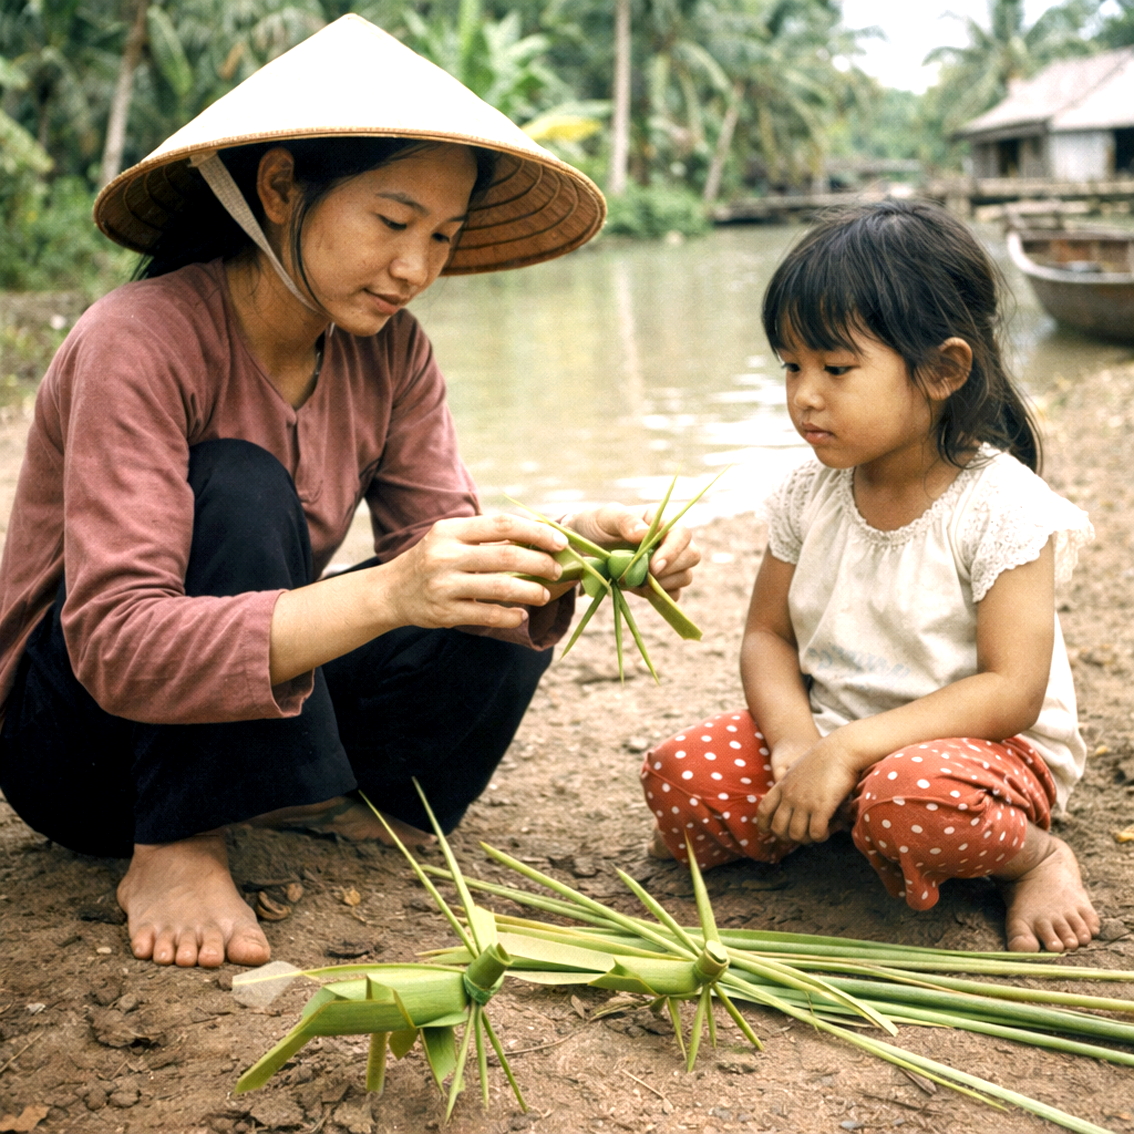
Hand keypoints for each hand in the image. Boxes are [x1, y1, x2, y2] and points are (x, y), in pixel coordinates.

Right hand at [380, 513, 567, 630]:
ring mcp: (444, 585)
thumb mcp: (452, 540)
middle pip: (506, 556)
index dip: (536, 532)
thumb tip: (539, 536)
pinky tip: (520, 615)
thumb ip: (488, 538)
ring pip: (500, 587)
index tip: (560, 542)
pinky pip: (486, 614)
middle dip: (540, 564)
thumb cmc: (432, 561)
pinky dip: (509, 616)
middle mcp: (446, 555)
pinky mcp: (444, 612)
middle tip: (557, 570)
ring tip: (544, 594)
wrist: (391, 592)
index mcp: (451, 530)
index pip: (502, 525)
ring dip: (530, 591)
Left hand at [568, 504, 699, 599]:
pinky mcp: (660, 583)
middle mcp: (670, 542)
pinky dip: (659, 595)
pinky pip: (673, 594)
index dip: (674, 551)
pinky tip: (639, 589)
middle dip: (670, 569)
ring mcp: (667, 563)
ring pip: (685, 577)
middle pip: (691, 556)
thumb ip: (625, 521)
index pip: (682, 534)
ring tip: (635, 580)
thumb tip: (644, 533)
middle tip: (644, 575)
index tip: (654, 566)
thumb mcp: (606, 517)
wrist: (583, 547)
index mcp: (661, 521)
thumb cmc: (596, 526)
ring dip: (663, 583)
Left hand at [755, 736, 859, 843]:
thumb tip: (793, 800)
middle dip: (789, 837)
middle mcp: (790, 796)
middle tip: (802, 835)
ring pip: (796, 835)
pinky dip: (821, 836)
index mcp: (782, 786)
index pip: (763, 810)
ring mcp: (804, 802)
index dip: (764, 824)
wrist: (840, 749)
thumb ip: (791, 785)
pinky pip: (815, 833)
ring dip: (807, 838)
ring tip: (817, 832)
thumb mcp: (798, 769)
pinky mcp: (821, 807)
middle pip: (778, 828)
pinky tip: (828, 829)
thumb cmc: (824, 758)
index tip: (768, 832)